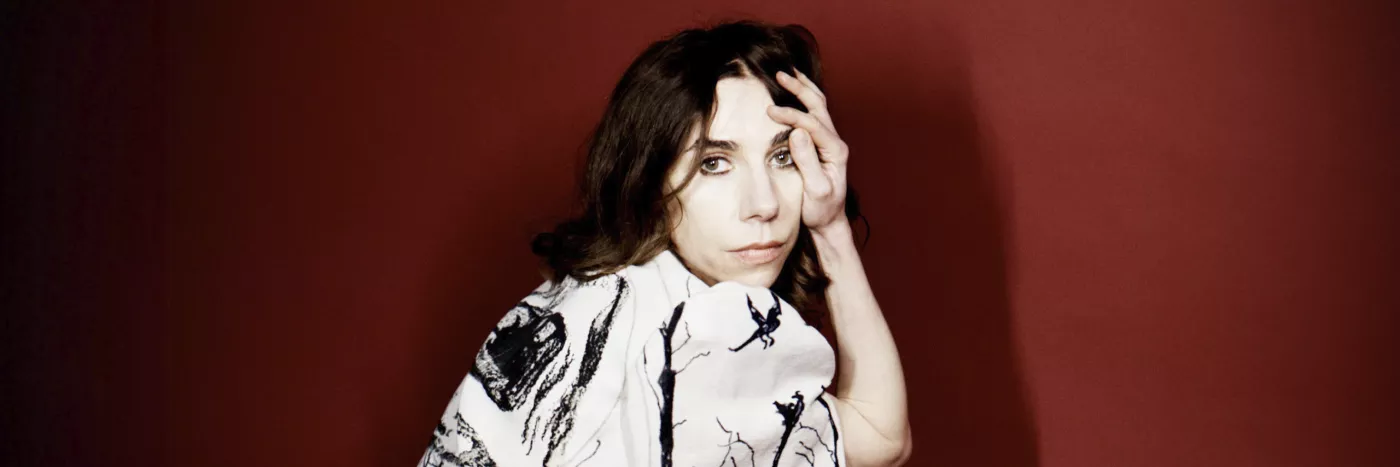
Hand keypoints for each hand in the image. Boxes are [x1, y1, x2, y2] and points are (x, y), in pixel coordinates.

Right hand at [766, 70, 848, 235]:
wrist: (828, 222)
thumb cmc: (821, 210)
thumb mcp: (815, 190)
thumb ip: (808, 162)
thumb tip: (797, 132)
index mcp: (835, 151)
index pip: (811, 124)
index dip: (790, 115)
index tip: (769, 112)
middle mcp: (835, 142)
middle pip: (819, 106)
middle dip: (799, 89)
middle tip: (780, 74)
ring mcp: (829, 142)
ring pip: (818, 106)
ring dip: (803, 88)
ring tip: (788, 73)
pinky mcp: (821, 144)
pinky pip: (814, 115)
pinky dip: (803, 99)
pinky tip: (793, 92)